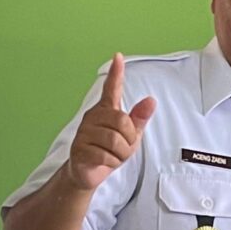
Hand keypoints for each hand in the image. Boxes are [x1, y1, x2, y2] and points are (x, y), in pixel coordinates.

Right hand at [63, 53, 155, 190]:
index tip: (118, 57)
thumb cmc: (110, 151)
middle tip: (123, 148)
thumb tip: (151, 100)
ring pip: (114, 140)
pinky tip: (105, 161)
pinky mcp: (79, 148)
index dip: (116, 73)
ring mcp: (84, 132)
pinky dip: (111, 162)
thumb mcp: (131, 136)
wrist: (88, 172)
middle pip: (121, 121)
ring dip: (120, 154)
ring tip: (113, 156)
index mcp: (106, 110)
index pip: (112, 89)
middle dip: (129, 140)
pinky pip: (104, 154)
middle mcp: (93, 116)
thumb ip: (139, 119)